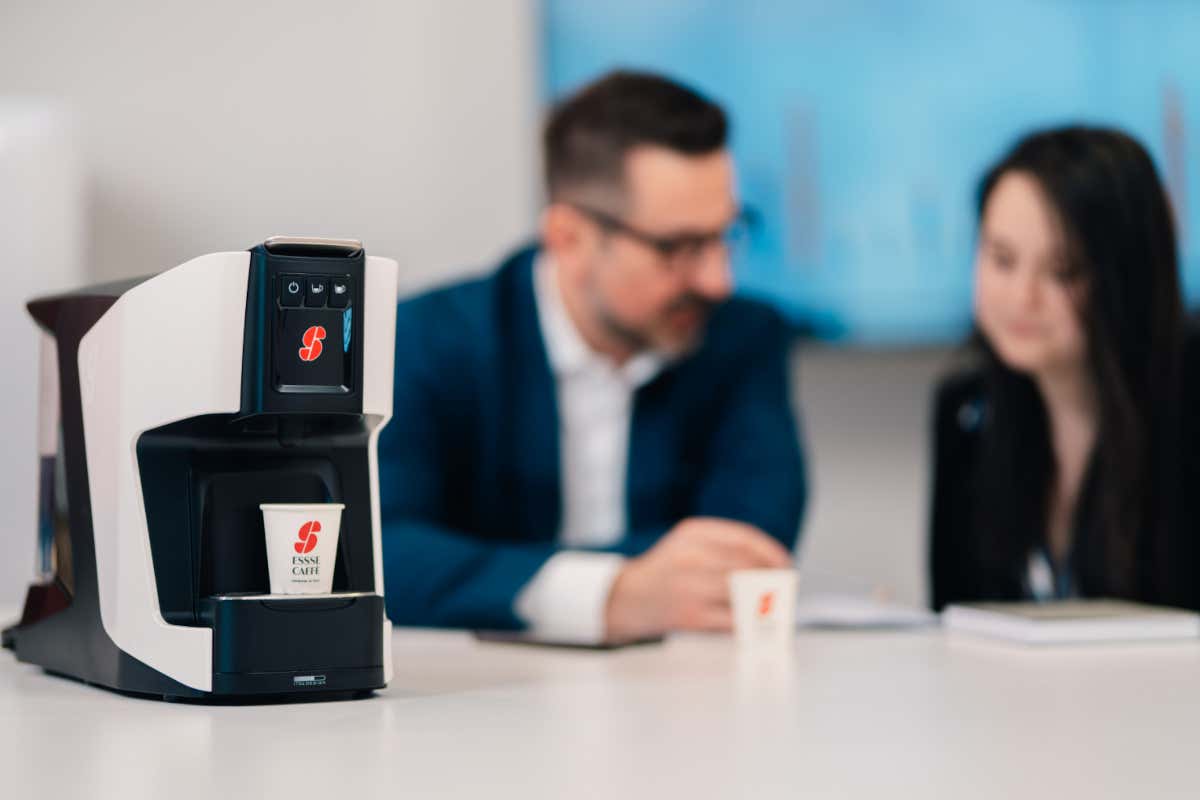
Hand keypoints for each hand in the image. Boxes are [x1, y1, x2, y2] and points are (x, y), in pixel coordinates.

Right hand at [604, 517, 791, 641]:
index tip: (785, 564)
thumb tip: (772, 568)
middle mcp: (691, 555)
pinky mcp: (690, 616)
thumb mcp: (688, 544)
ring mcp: (690, 586)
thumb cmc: (667, 571)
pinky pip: (732, 619)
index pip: (745, 538)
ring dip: (762, 602)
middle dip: (770, 578)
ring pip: (743, 593)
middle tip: (782, 588)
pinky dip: (746, 622)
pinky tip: (749, 623)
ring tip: (769, 606)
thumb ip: (725, 548)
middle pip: (747, 566)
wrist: (626, 598)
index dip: (771, 552)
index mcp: (693, 532)